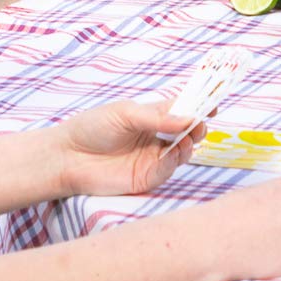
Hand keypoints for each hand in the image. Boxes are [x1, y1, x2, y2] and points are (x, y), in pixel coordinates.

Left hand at [53, 97, 197, 197]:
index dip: (197, 106)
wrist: (68, 157)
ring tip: (189, 137)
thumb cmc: (91, 128)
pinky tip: (174, 152)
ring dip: (189, 144)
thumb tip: (187, 118)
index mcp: (150, 116)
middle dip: (197, 126)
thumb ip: (157, 117)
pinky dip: (176, 160)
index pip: (179, 110)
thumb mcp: (125, 114)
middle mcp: (155, 137)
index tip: (212, 103)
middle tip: (201, 123)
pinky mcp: (147, 177)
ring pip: (181, 151)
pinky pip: (168, 169)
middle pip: (185, 131)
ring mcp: (152, 158)